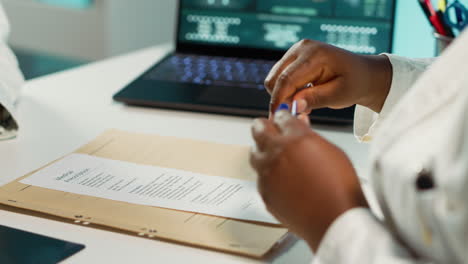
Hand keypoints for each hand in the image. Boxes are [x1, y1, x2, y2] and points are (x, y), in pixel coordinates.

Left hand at [250, 111, 367, 250]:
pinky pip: (260, 177)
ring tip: (275, 156)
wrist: (333, 220)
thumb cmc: (340, 188)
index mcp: (296, 138)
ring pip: (255, 154)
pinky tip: (281, 179)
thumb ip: (310, 136)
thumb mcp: (331, 152)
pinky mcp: (264, 192)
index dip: (283, 117)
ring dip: (263, 150)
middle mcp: (277, 153)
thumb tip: (301, 127)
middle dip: (264, 126)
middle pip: (259, 129)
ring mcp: (267, 173)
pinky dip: (267, 174)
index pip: (281, 117)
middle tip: (270, 129)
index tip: (283, 119)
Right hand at [264, 39, 392, 116]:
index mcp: (315, 55)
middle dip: (281, 98)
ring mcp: (296, 50)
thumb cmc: (354, 83)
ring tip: (306, 102)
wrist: (362, 73)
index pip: (287, 79)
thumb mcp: (339, 95)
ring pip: (275, 78)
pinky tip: (304, 95)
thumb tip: (295, 106)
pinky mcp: (293, 56)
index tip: (276, 116)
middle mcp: (302, 48)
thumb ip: (316, 99)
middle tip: (298, 111)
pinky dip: (287, 89)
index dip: (279, 99)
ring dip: (284, 94)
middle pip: (275, 78)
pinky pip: (280, 76)